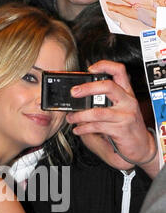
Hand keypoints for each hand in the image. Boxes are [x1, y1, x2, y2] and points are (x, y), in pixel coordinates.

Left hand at [66, 60, 158, 176]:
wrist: (141, 146)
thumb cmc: (127, 128)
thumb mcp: (118, 111)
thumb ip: (103, 103)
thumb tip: (79, 99)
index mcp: (126, 93)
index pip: (119, 71)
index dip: (105, 66)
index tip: (90, 69)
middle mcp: (127, 101)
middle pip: (108, 87)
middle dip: (87, 88)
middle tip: (74, 92)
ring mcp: (125, 115)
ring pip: (98, 111)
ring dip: (80, 115)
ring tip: (71, 118)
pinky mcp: (121, 129)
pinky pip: (97, 127)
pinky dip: (84, 128)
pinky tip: (78, 130)